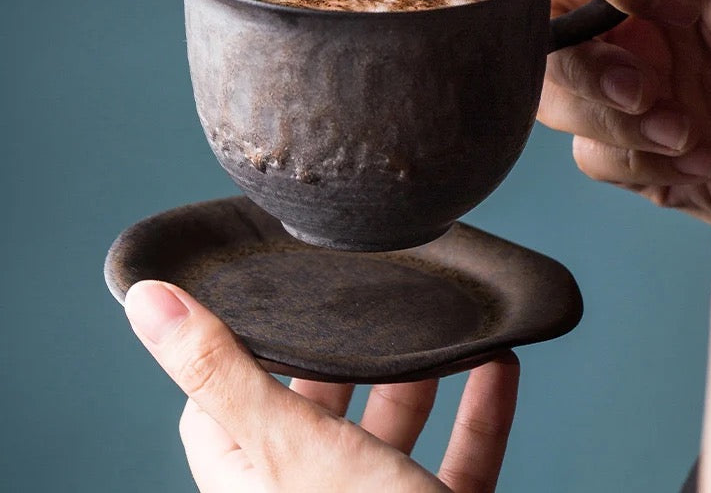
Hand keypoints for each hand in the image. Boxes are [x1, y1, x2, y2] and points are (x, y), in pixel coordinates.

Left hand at [124, 280, 519, 492]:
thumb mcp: (291, 446)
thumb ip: (222, 373)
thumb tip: (147, 301)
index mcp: (257, 485)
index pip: (220, 409)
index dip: (236, 352)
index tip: (262, 303)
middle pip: (313, 412)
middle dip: (342, 357)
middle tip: (359, 304)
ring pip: (391, 434)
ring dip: (419, 379)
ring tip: (433, 327)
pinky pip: (460, 459)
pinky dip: (480, 413)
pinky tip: (497, 367)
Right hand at [538, 0, 710, 225]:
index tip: (682, 8)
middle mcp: (627, 33)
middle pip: (544, 37)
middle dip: (586, 71)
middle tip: (643, 92)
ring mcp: (620, 94)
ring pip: (552, 100)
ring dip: (613, 125)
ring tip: (685, 135)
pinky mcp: (625, 151)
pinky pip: (590, 156)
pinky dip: (640, 165)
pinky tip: (696, 162)